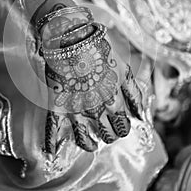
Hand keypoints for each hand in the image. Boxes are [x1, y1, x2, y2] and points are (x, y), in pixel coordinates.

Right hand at [40, 12, 148, 154]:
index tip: (121, 127)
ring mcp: (74, 109)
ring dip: (88, 145)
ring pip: (83, 139)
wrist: (72, 37)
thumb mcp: (123, 69)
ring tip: (91, 145)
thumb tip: (140, 114)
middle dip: (109, 135)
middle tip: (108, 132)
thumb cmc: (99, 50)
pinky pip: (52, 128)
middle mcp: (95, 109)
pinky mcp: (56, 104)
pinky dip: (50, 143)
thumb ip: (134, 93)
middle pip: (106, 134)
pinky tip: (50, 154)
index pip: (123, 126)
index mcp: (114, 100)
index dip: (123, 129)